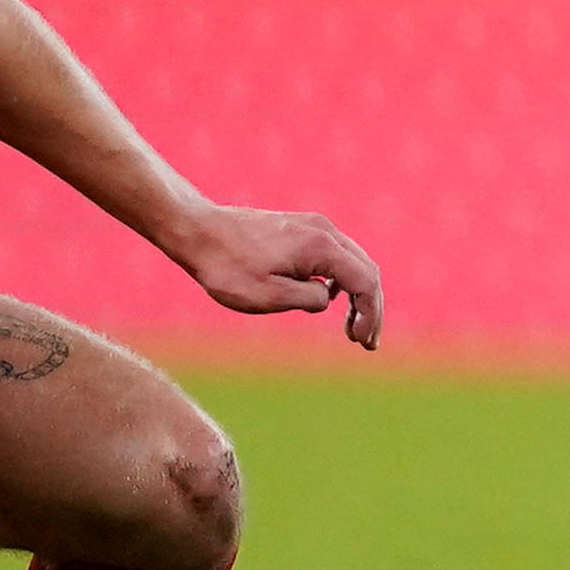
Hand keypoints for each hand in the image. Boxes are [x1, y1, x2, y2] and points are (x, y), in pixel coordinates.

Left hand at [174, 206, 383, 349]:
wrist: (198, 231)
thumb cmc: (228, 268)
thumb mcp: (269, 296)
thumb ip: (310, 299)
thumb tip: (328, 298)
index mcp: (321, 247)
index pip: (365, 282)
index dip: (370, 315)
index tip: (363, 343)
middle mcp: (324, 231)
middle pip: (366, 270)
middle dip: (371, 308)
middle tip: (366, 342)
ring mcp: (314, 226)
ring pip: (354, 261)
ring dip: (358, 294)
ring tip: (352, 327)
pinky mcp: (301, 228)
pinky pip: (336, 255)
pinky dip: (343, 280)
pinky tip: (330, 298)